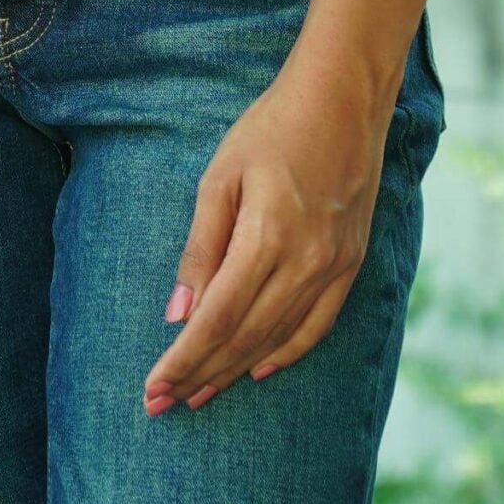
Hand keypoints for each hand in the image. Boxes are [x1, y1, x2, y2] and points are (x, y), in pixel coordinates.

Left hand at [141, 51, 394, 414]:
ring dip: (235, 371)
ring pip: (278, 339)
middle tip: (163, 404)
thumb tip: (177, 312)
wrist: (343, 98)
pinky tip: (259, 369)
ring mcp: (334, 267)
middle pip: (245, 337)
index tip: (152, 387)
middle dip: (200, 374)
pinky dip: (286, 352)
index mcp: (266, 237)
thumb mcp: (221, 176)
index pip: (216, 318)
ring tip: (200, 395)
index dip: (182, 358)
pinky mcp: (351, 265)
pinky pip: (317, 326)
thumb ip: (200, 248)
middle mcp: (305, 263)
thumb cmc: (271, 128)